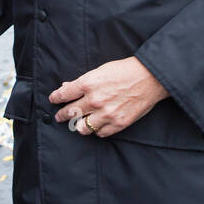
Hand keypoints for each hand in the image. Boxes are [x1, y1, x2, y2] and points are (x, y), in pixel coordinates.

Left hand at [48, 57, 167, 137]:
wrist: (150, 78)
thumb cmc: (125, 70)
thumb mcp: (101, 70)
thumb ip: (83, 81)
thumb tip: (66, 87)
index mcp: (88, 83)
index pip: (63, 95)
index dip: (55, 98)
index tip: (53, 100)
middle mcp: (95, 100)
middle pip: (69, 113)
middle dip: (62, 115)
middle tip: (60, 116)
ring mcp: (106, 114)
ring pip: (82, 128)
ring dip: (78, 125)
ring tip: (78, 123)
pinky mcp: (118, 123)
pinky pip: (100, 133)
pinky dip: (97, 130)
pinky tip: (97, 125)